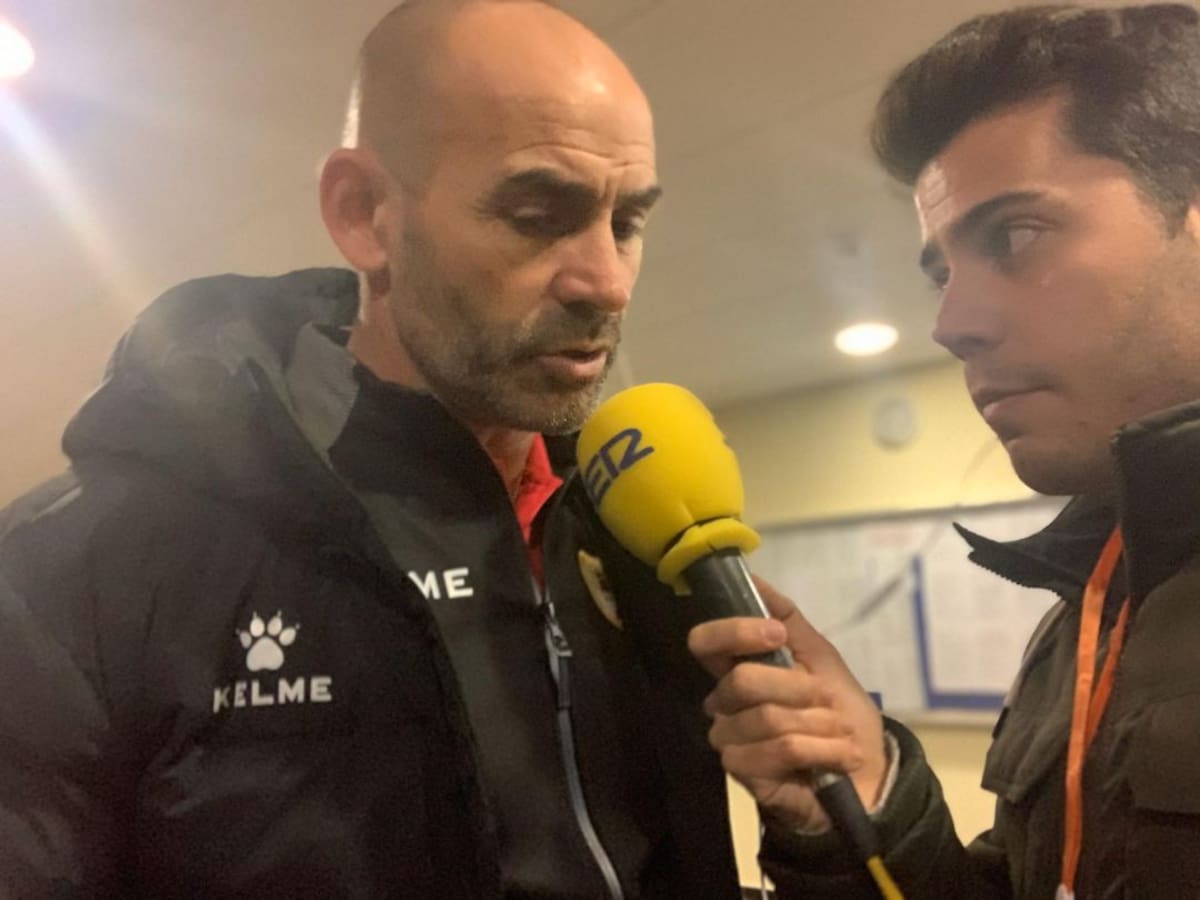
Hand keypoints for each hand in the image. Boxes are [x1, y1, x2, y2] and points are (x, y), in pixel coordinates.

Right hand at [687, 576, 886, 832]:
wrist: (866, 771)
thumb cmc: (840, 710)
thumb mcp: (821, 657)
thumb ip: (786, 617)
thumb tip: (752, 575)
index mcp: (738, 667)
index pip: (706, 642)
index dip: (734, 632)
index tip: (777, 635)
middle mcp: (725, 701)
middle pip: (741, 680)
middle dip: (796, 687)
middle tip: (825, 700)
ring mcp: (730, 737)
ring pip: (764, 717)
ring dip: (816, 723)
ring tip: (837, 733)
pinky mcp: (742, 772)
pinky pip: (776, 750)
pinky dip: (817, 749)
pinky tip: (833, 758)